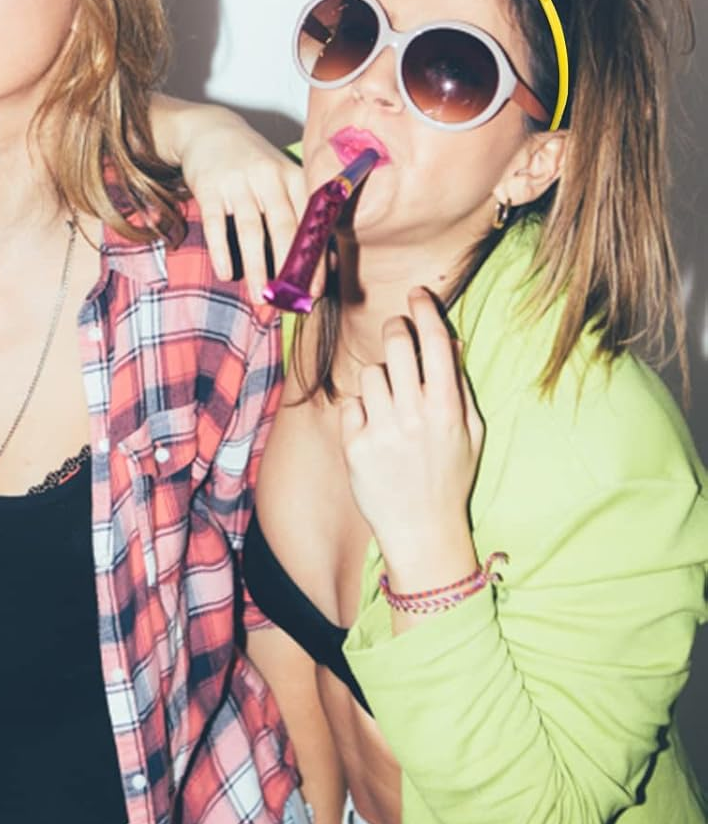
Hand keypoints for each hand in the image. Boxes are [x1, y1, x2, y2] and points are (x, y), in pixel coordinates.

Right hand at [151, 95, 305, 296]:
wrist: (210, 130)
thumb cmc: (253, 164)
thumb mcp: (282, 180)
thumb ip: (303, 215)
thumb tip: (327, 262)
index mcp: (293, 177)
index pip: (309, 224)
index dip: (313, 260)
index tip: (314, 292)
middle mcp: (269, 178)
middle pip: (284, 228)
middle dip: (287, 269)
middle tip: (288, 301)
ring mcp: (238, 182)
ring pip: (251, 231)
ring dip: (256, 267)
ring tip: (258, 297)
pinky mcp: (209, 187)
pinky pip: (215, 224)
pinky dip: (220, 250)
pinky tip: (225, 273)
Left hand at [339, 288, 483, 584]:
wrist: (423, 530)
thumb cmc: (450, 476)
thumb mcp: (470, 432)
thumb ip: (459, 385)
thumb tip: (448, 341)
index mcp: (448, 408)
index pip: (435, 343)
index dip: (425, 310)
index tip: (417, 294)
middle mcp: (415, 415)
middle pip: (395, 344)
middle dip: (396, 330)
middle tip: (398, 333)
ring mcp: (383, 430)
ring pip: (370, 373)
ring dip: (379, 379)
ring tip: (391, 404)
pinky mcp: (355, 445)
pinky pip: (352, 406)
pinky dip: (361, 412)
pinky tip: (375, 432)